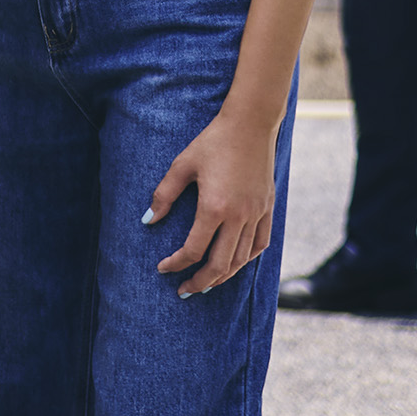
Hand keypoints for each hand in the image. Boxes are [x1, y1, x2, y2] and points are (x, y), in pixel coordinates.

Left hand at [144, 106, 280, 295]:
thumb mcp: (182, 165)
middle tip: (184, 290)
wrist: (250, 125)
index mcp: (214, 208)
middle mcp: (239, 217)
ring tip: (207, 284)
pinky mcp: (268, 209)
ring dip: (223, 276)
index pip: (194, 249)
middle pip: (220, 264)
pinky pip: (260, 244)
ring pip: (241, 259)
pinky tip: (234, 263)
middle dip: (200, 281)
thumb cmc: (212, 142)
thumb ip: (164, 195)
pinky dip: (246, 259)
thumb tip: (148, 221)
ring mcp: (257, 214)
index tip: (163, 268)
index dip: (177, 263)